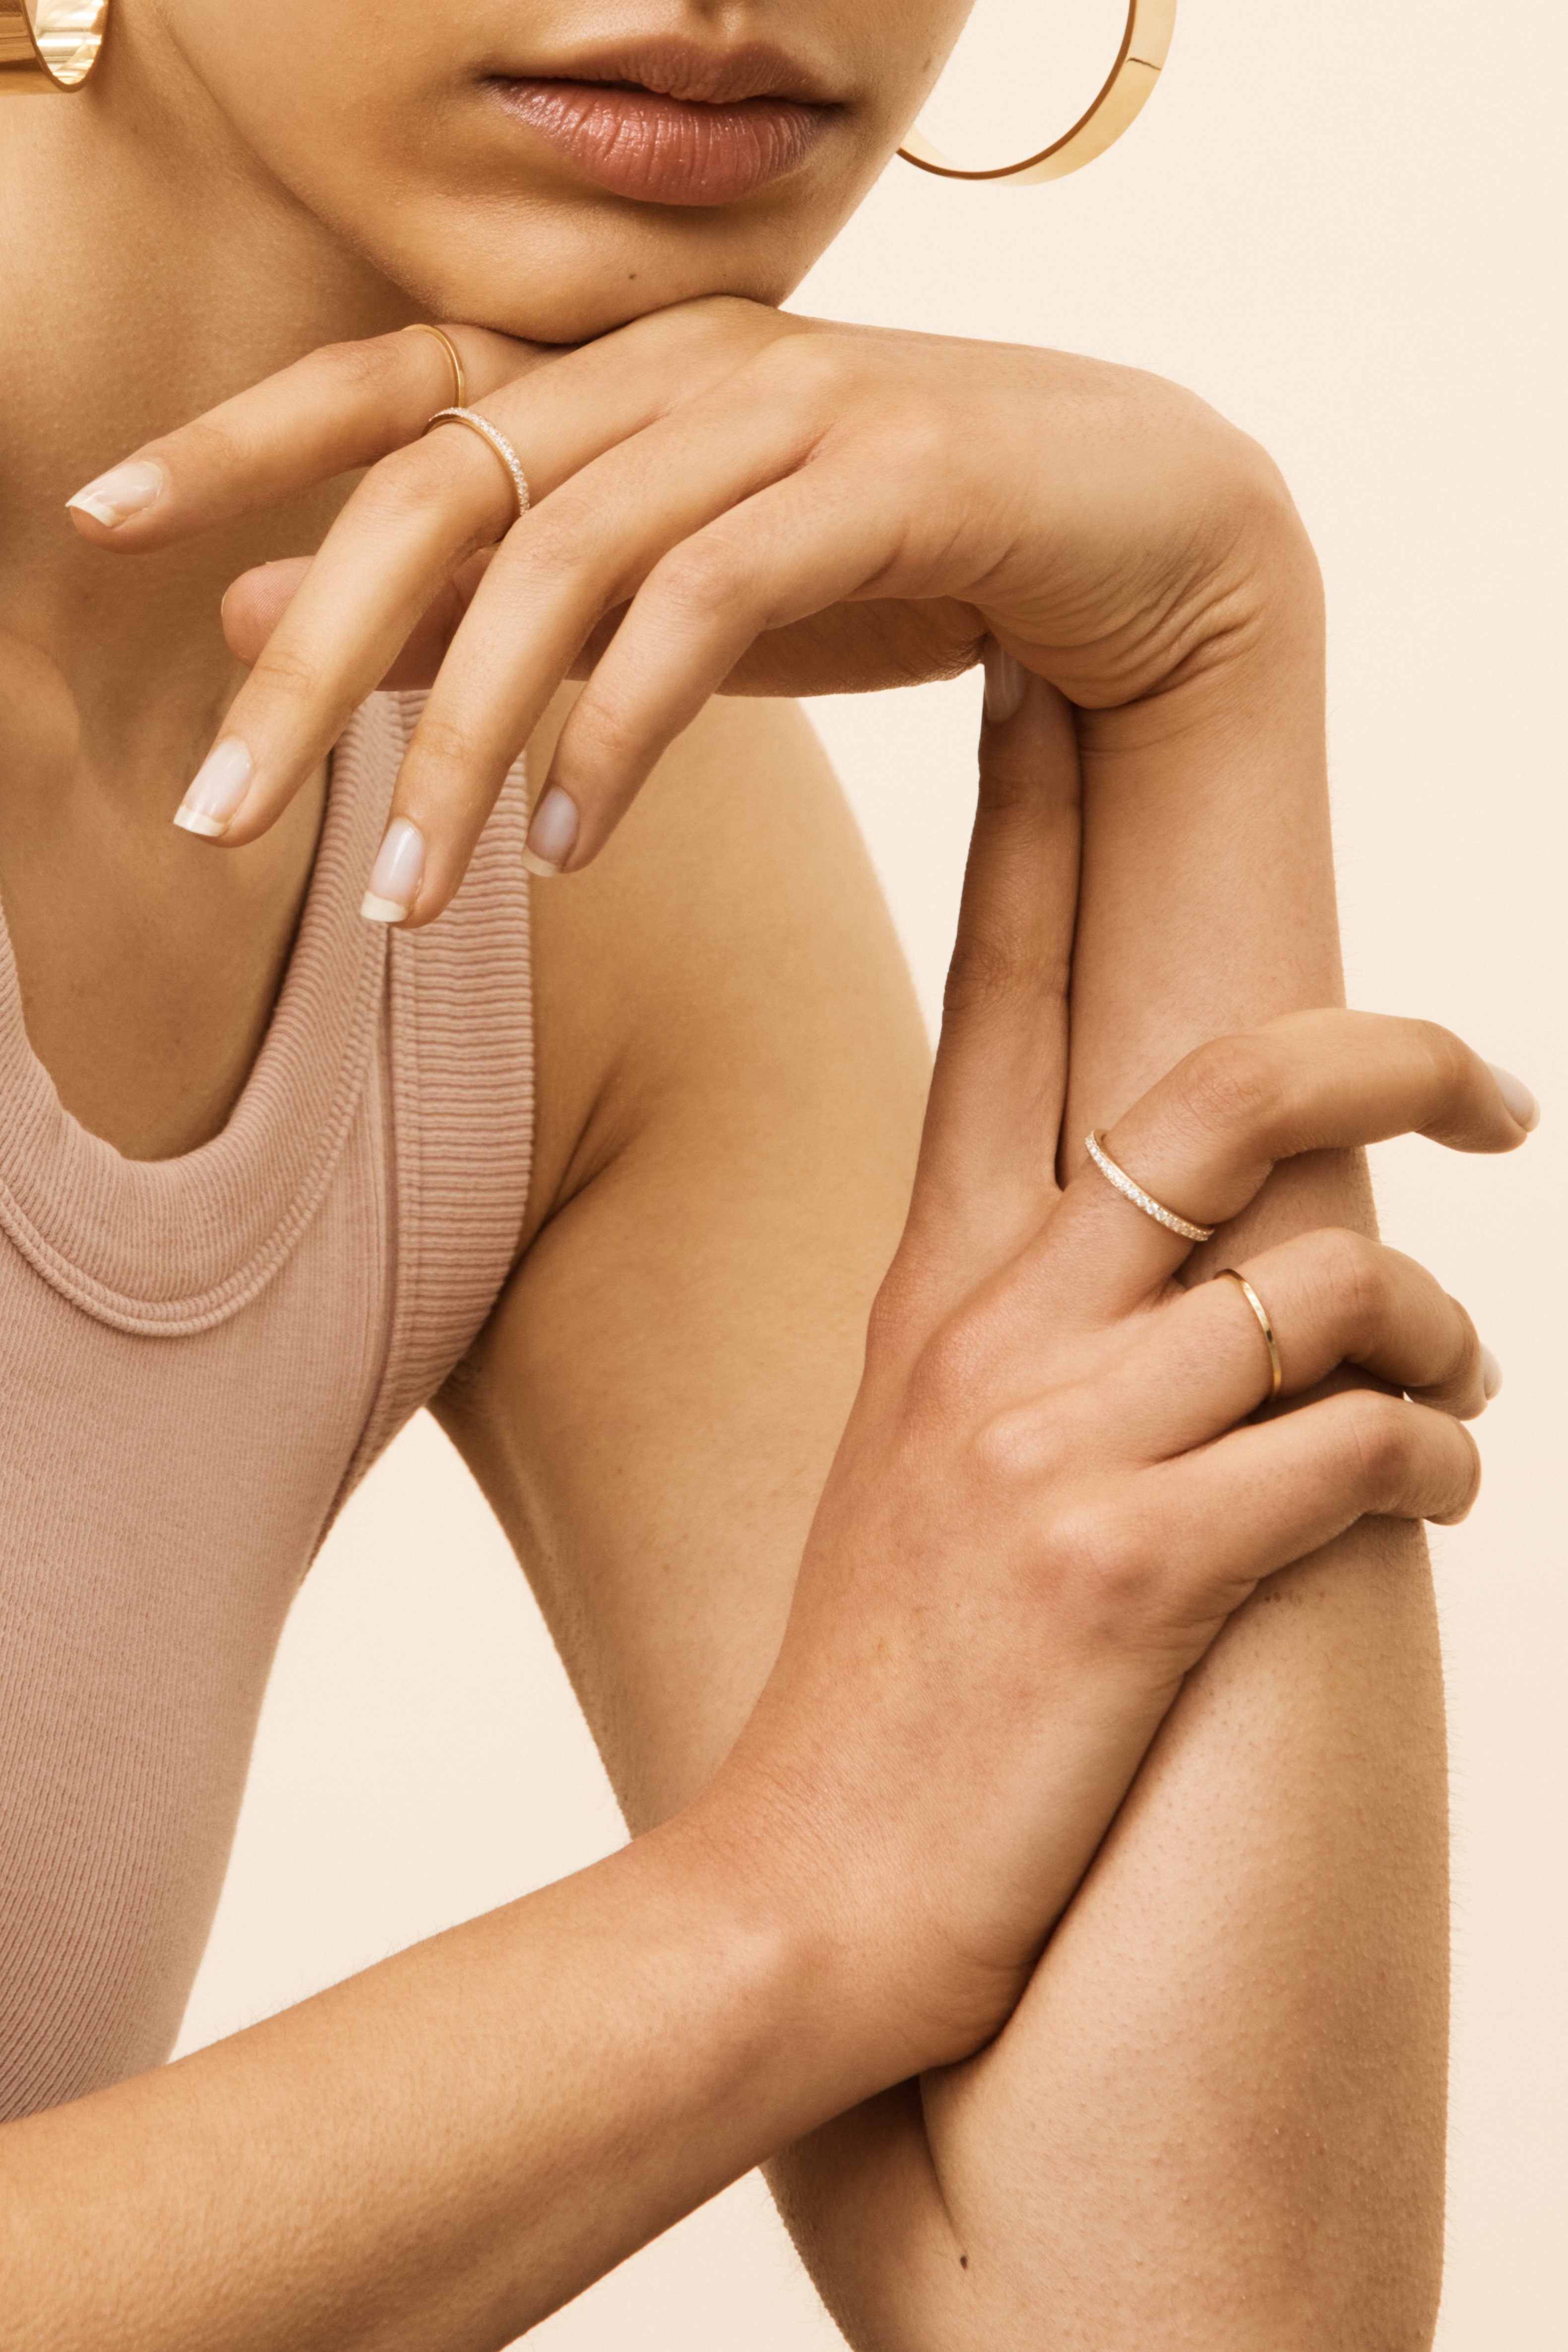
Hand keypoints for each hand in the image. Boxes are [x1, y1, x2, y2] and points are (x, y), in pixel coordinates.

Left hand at [67, 297, 1305, 921]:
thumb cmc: (898, 561)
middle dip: (316, 660)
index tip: (99, 522)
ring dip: (468, 744)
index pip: (390, 388)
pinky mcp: (894, 471)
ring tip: (407, 897)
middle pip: (441, 488)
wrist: (1150, 532)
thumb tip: (274, 614)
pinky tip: (577, 846)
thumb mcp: (663, 594)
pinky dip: (626, 729)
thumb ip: (488, 603)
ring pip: (567, 560)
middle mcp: (684, 363)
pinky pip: (712, 600)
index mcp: (621, 370)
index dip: (236, 442)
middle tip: (217, 811)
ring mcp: (791, 404)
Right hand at [685, 676, 1529, 2077]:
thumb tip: (1187, 1265)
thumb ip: (1026, 1334)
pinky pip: (1357, 1451)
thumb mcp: (916, 1458)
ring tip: (1453, 1391)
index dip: (1038, 820)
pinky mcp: (1134, 1569)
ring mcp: (1057, 1443)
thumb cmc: (885, 1682)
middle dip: (1384, 1049)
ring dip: (1437, 1335)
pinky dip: (1430, 1462)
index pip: (999, 994)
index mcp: (931, 1286)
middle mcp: (989, 1329)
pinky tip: (1427, 1494)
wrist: (803, 1893)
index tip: (1064, 690)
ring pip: (1329, 1283)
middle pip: (1217, 1084)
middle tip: (1487, 1090)